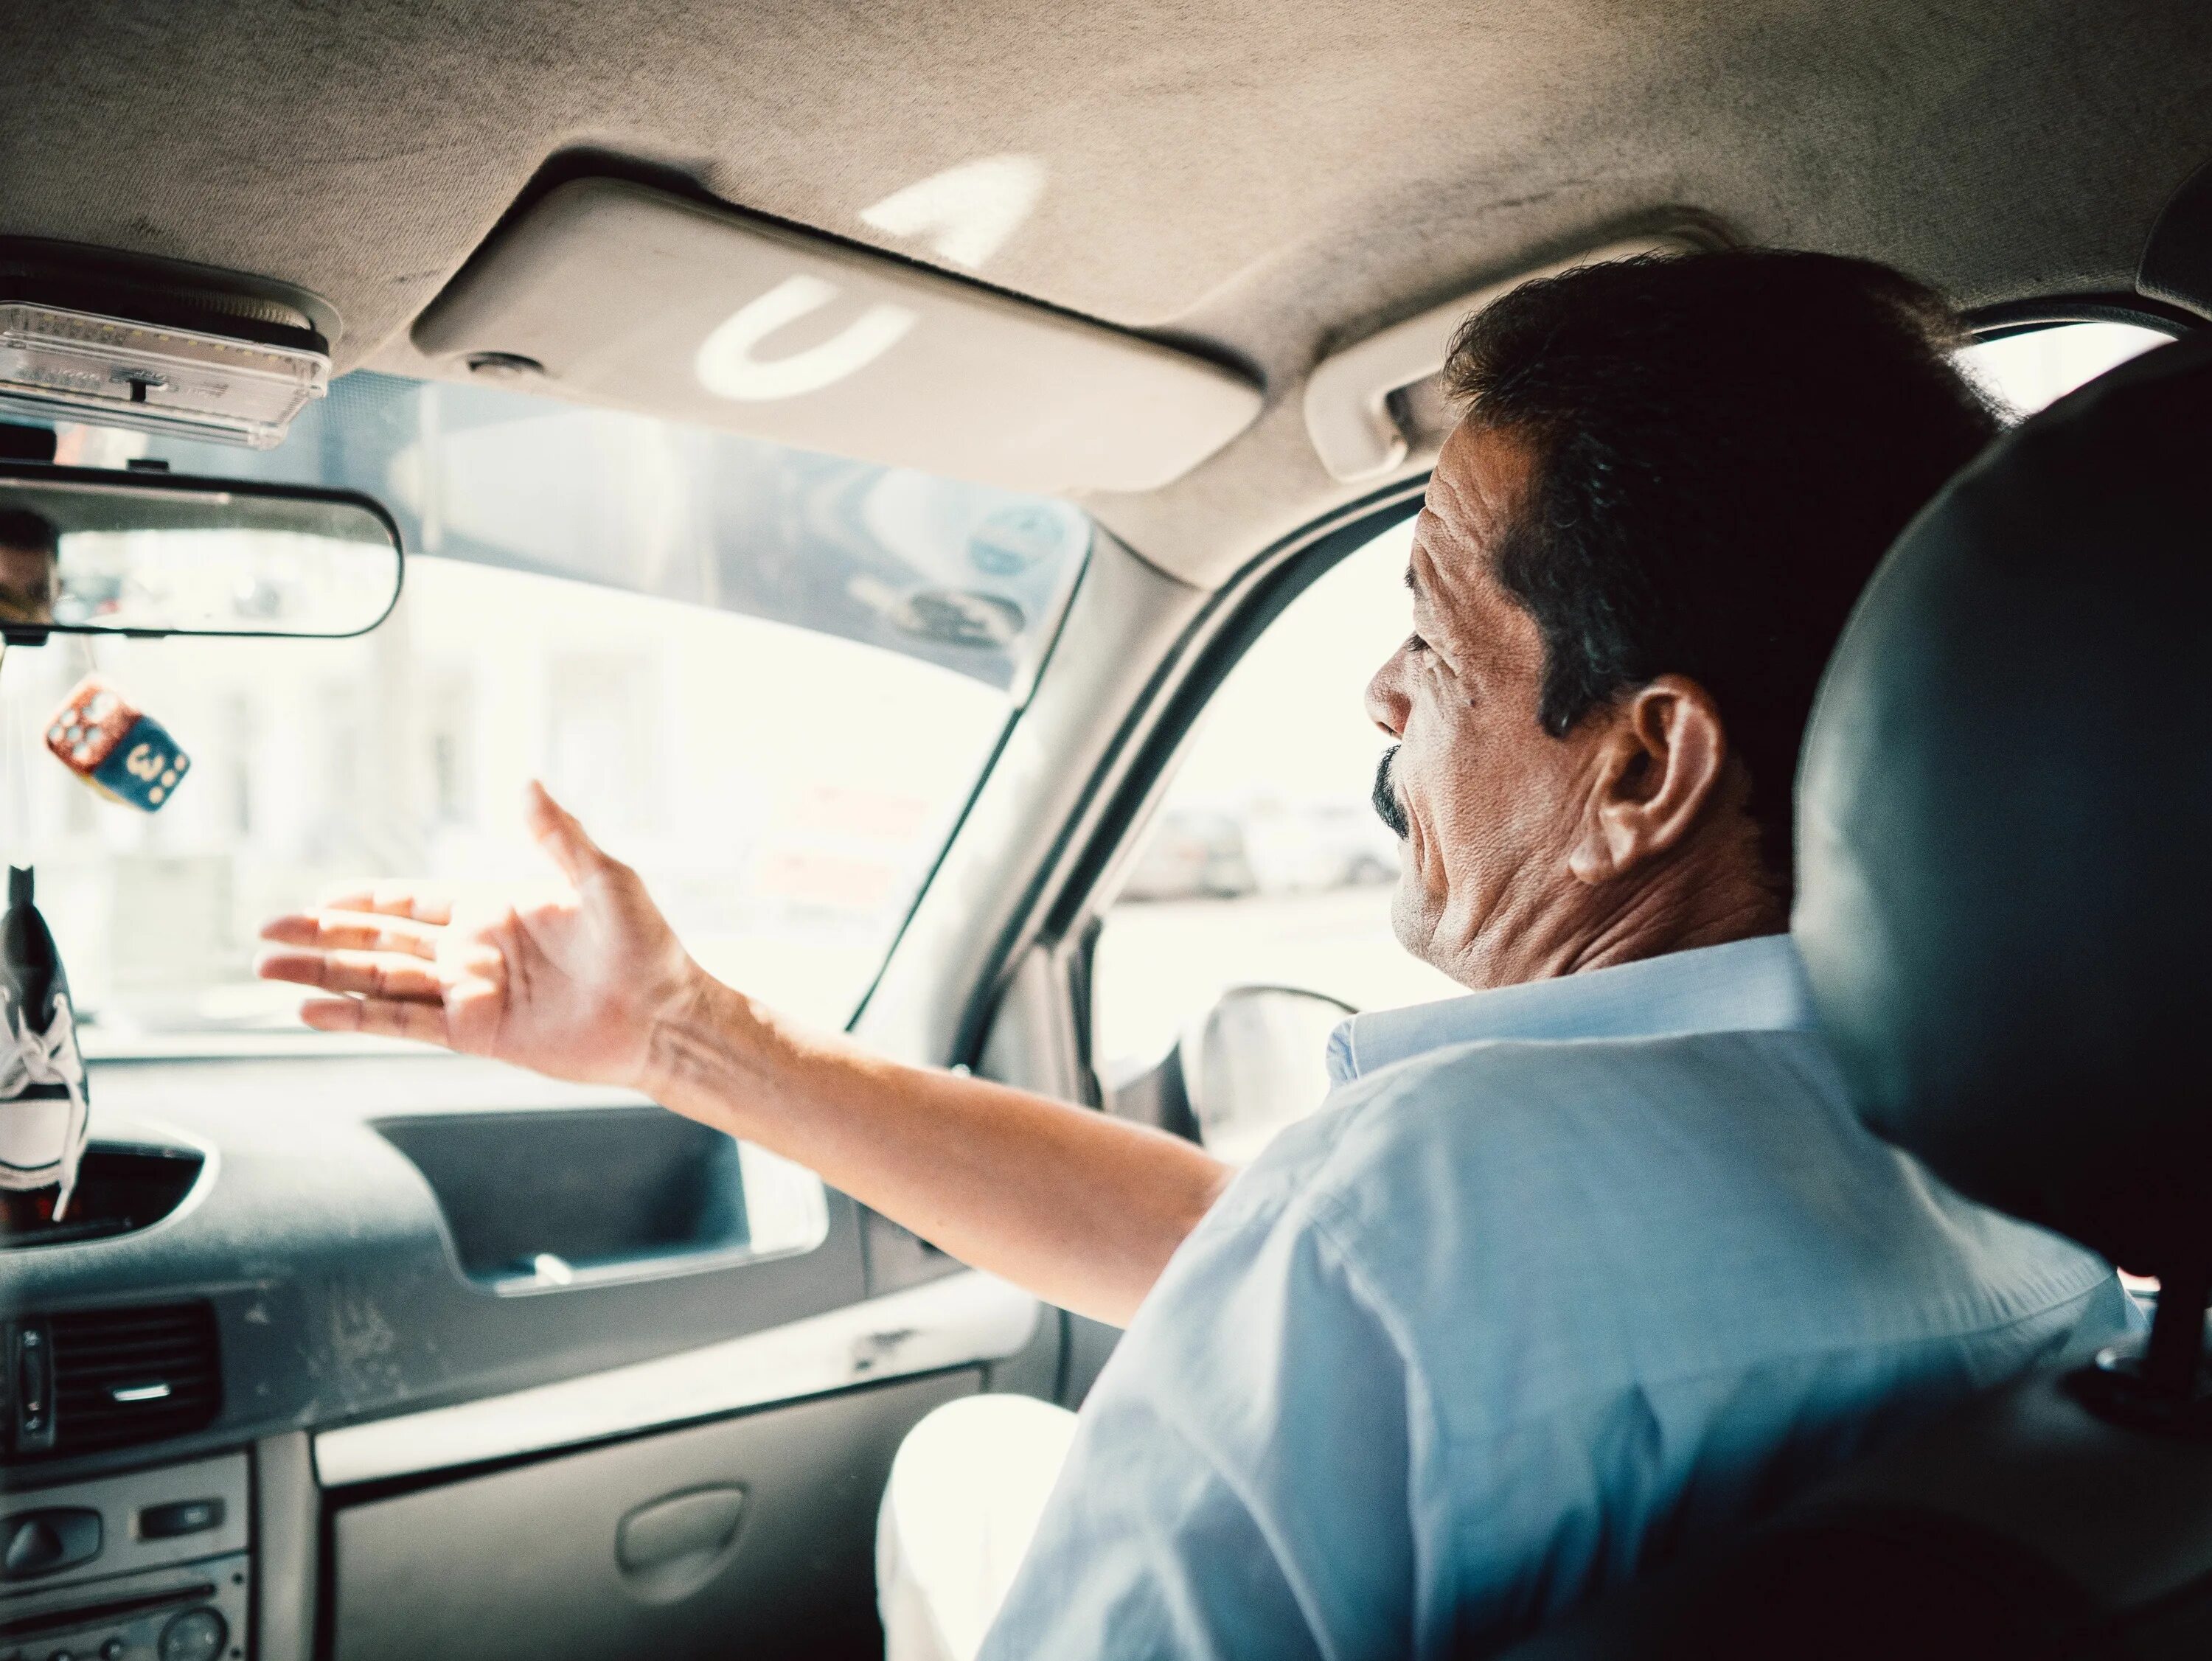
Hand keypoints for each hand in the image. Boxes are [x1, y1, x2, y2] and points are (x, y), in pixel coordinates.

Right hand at [256, 782, 704, 1091]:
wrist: (667, 1016)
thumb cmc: (646, 945)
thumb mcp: (604, 878)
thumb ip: (558, 835)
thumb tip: (528, 781)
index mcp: (495, 909)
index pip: (413, 901)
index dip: (364, 900)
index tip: (317, 898)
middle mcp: (474, 952)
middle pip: (381, 941)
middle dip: (324, 936)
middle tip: (266, 932)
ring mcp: (472, 994)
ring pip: (381, 982)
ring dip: (325, 976)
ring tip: (267, 969)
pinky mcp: (477, 1034)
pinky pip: (405, 1024)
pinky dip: (358, 1018)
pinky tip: (312, 1012)